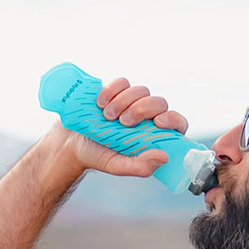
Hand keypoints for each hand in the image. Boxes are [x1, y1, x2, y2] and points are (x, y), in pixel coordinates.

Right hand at [48, 77, 189, 178]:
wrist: (71, 142)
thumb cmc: (98, 156)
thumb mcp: (118, 166)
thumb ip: (141, 166)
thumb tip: (165, 157)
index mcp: (153, 137)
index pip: (177, 123)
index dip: (172, 119)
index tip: (158, 122)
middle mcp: (147, 118)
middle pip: (160, 102)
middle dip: (142, 109)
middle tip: (122, 122)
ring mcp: (133, 102)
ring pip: (142, 91)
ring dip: (124, 101)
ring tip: (106, 116)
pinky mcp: (117, 90)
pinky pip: (123, 82)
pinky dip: (112, 90)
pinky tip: (100, 103)